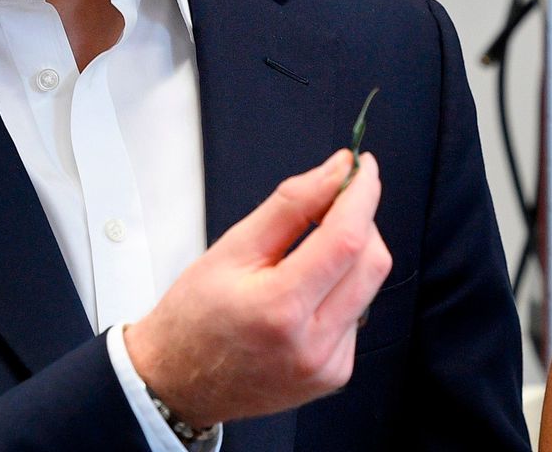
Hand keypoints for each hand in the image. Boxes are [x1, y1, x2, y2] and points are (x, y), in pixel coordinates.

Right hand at [124, 148, 391, 428]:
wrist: (179, 382)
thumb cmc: (194, 318)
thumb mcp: (232, 248)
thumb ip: (290, 205)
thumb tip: (336, 172)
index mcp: (280, 309)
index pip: (346, 240)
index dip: (361, 195)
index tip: (362, 168)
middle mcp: (312, 344)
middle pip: (373, 262)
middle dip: (362, 221)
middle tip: (333, 203)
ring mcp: (327, 366)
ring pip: (370, 287)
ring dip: (351, 256)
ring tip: (306, 255)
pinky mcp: (335, 374)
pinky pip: (358, 314)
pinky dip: (342, 290)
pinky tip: (307, 293)